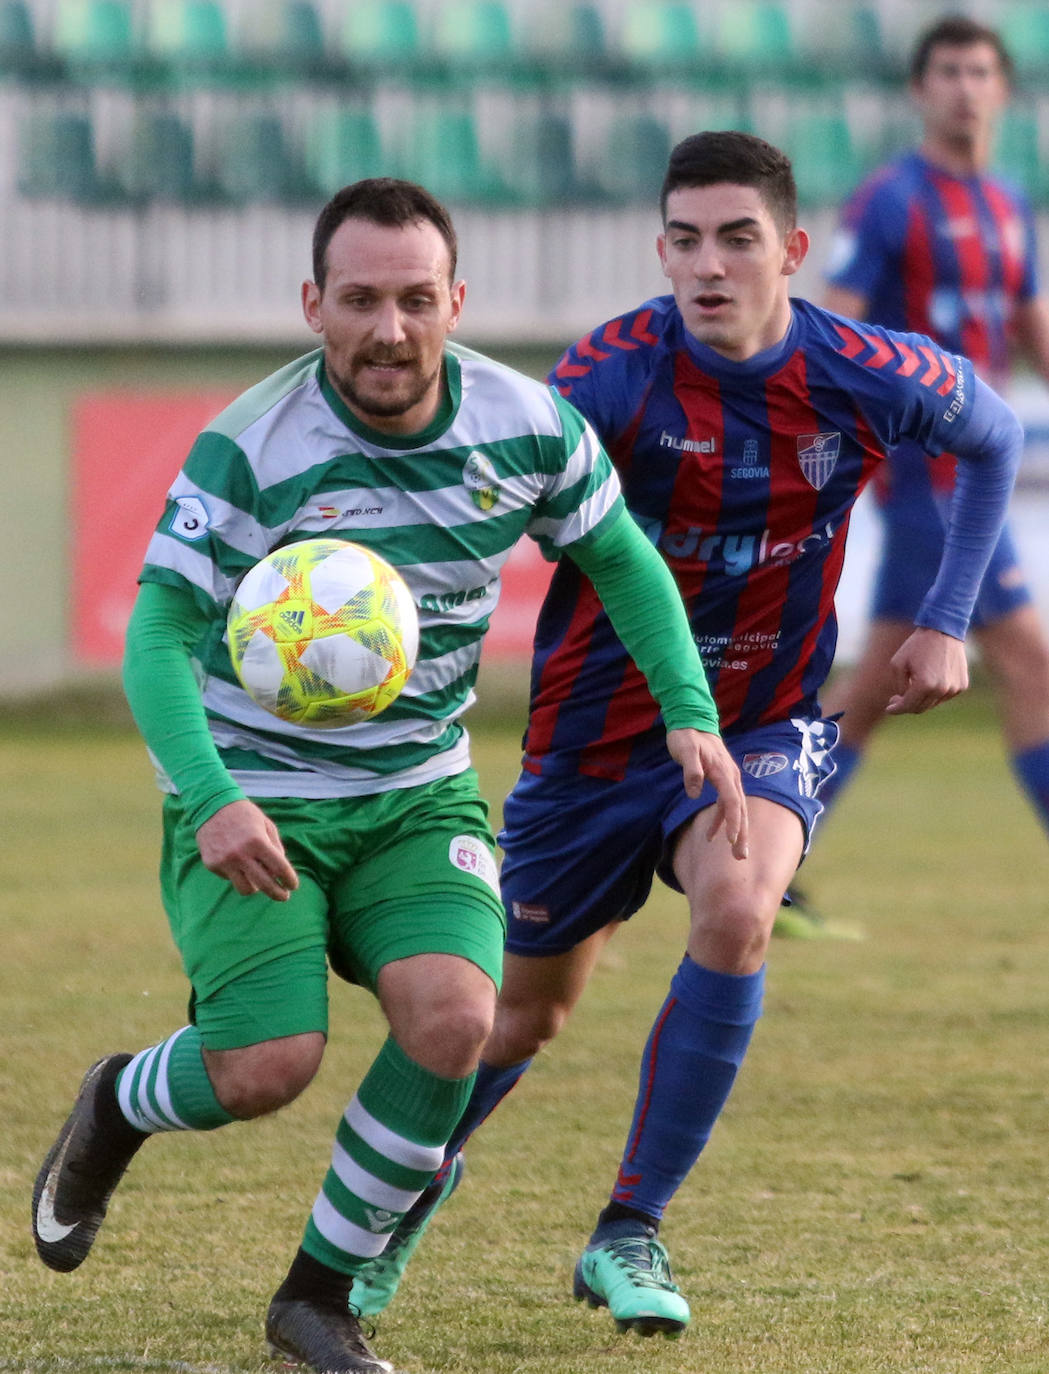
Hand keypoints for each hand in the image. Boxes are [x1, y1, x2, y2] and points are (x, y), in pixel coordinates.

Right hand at [196, 799, 299, 900]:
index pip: (279, 868)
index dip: (289, 880)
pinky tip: (236, 861)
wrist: (212, 806)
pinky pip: (230, 878)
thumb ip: (276, 848)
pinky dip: (238, 874)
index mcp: (258, 842)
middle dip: (278, 894)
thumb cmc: (245, 815)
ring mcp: (225, 861)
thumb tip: (280, 872)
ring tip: (259, 880)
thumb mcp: (266, 825)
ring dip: (256, 887)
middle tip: (284, 896)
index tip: (293, 886)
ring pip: (245, 889)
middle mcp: (241, 854)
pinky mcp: (212, 864)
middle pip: (264, 885)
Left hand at [667, 728, 748, 859]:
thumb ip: (690, 770)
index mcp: (723, 771)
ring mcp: (728, 778)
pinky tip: (711, 835)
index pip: (732, 801)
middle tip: (741, 857)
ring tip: (735, 854)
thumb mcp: (685, 750)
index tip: (733, 840)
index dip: (733, 821)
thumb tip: (694, 793)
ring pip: (737, 809)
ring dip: (736, 831)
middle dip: (742, 834)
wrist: (692, 720)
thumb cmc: (687, 736)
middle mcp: (731, 776)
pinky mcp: (722, 780)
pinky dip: (722, 820)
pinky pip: (726, 804)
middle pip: (740, 809)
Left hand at [885, 627, 968, 714]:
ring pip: (932, 704)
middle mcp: (941, 690)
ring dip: (921, 699)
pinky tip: (928, 680)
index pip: (907, 706)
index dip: (896, 709)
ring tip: (912, 686)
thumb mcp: (898, 664)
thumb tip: (903, 701)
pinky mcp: (962, 685)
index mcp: (924, 685)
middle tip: (897, 698)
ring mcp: (954, 688)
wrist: (943, 630)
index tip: (889, 708)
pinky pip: (944, 696)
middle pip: (920, 708)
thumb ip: (899, 686)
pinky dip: (934, 693)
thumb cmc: (917, 645)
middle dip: (906, 705)